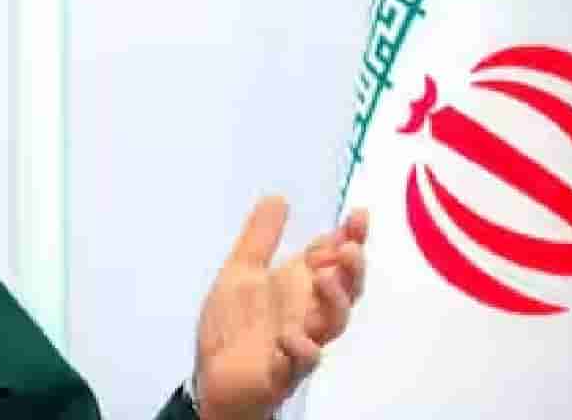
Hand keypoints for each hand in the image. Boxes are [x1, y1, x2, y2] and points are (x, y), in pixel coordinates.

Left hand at [193, 197, 368, 419]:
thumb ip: (260, 237)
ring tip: (323, 277)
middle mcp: (307, 311)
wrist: (213, 373)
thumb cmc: (234, 324)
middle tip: (349, 247)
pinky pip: (301, 362)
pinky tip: (291, 336)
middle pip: (344, 290)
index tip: (358, 214)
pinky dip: (301, 349)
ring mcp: (299, 341)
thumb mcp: (241, 271)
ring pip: (332, 324)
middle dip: (352, 269)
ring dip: (333, 301)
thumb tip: (278, 197)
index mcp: (299, 285)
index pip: (332, 257)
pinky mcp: (282, 370)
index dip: (349, 237)